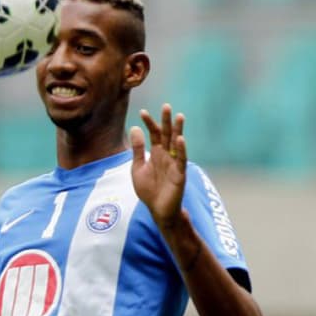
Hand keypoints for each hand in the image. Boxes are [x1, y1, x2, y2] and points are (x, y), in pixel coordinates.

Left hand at [130, 103, 186, 226]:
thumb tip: (134, 128)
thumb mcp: (137, 167)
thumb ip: (137, 149)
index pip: (153, 135)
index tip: (142, 111)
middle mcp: (166, 156)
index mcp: (156, 154)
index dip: (149, 123)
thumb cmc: (148, 190)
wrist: (157, 210)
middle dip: (166, 121)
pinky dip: (181, 150)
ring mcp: (174, 164)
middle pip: (166, 135)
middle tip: (166, 106)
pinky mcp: (179, 174)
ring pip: (177, 144)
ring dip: (178, 131)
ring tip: (179, 116)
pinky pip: (181, 160)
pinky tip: (180, 139)